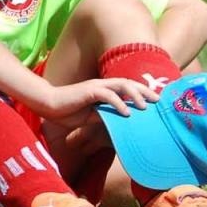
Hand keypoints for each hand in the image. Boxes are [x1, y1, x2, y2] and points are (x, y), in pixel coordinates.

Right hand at [29, 76, 159, 127]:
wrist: (48, 106)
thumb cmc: (69, 112)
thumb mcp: (92, 116)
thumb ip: (107, 116)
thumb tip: (121, 123)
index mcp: (105, 89)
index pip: (128, 88)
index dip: (142, 93)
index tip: (155, 102)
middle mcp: (103, 85)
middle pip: (129, 83)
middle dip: (145, 91)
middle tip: (158, 101)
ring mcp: (96, 86)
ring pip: (122, 85)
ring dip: (135, 95)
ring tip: (145, 107)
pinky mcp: (89, 91)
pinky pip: (108, 95)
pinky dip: (119, 103)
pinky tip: (126, 112)